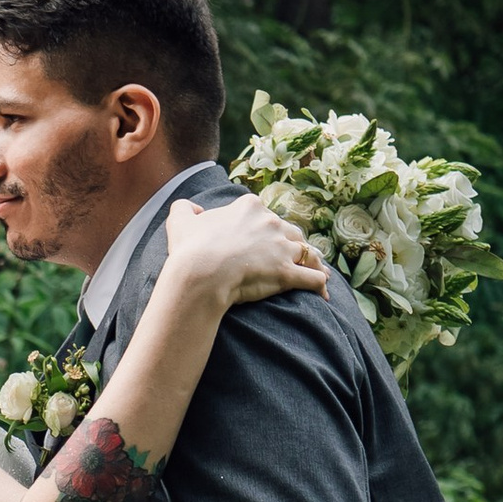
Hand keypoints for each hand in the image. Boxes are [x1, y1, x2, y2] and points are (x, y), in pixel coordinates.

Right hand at [161, 188, 328, 310]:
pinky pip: (313, 278)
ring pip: (307, 252)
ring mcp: (281, 247)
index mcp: (249, 207)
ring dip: (314, 262)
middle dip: (294, 244)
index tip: (266, 239)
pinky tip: (323, 294)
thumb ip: (184, 208)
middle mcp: (270, 223)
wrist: (199, 273)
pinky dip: (319, 285)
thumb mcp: (179, 221)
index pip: (266, 214)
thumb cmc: (189, 249)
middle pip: (291, 232)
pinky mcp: (287, 273)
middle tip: (296, 257)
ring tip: (319, 273)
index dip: (267, 228)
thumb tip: (192, 208)